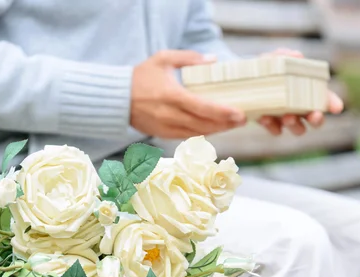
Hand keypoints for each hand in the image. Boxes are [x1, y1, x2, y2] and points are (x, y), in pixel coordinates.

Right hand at [130, 50, 246, 138]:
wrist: (117, 98)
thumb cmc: (141, 76)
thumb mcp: (163, 59)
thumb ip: (189, 58)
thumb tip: (213, 59)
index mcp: (171, 96)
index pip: (202, 108)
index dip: (222, 113)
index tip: (239, 113)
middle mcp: (170, 115)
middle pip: (204, 124)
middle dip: (226, 123)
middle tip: (243, 119)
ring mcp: (167, 127)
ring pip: (199, 133)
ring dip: (218, 130)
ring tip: (233, 124)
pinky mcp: (164, 135)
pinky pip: (189, 136)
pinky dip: (204, 133)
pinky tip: (216, 128)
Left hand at [257, 49, 343, 135]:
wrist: (244, 80)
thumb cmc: (266, 68)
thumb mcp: (273, 60)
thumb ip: (284, 56)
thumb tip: (296, 55)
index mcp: (307, 92)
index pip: (325, 99)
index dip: (333, 103)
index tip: (337, 107)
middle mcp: (300, 108)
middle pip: (316, 120)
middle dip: (317, 119)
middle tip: (313, 115)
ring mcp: (286, 118)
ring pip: (298, 128)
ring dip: (295, 124)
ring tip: (287, 117)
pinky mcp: (270, 124)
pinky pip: (275, 130)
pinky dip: (272, 125)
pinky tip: (265, 117)